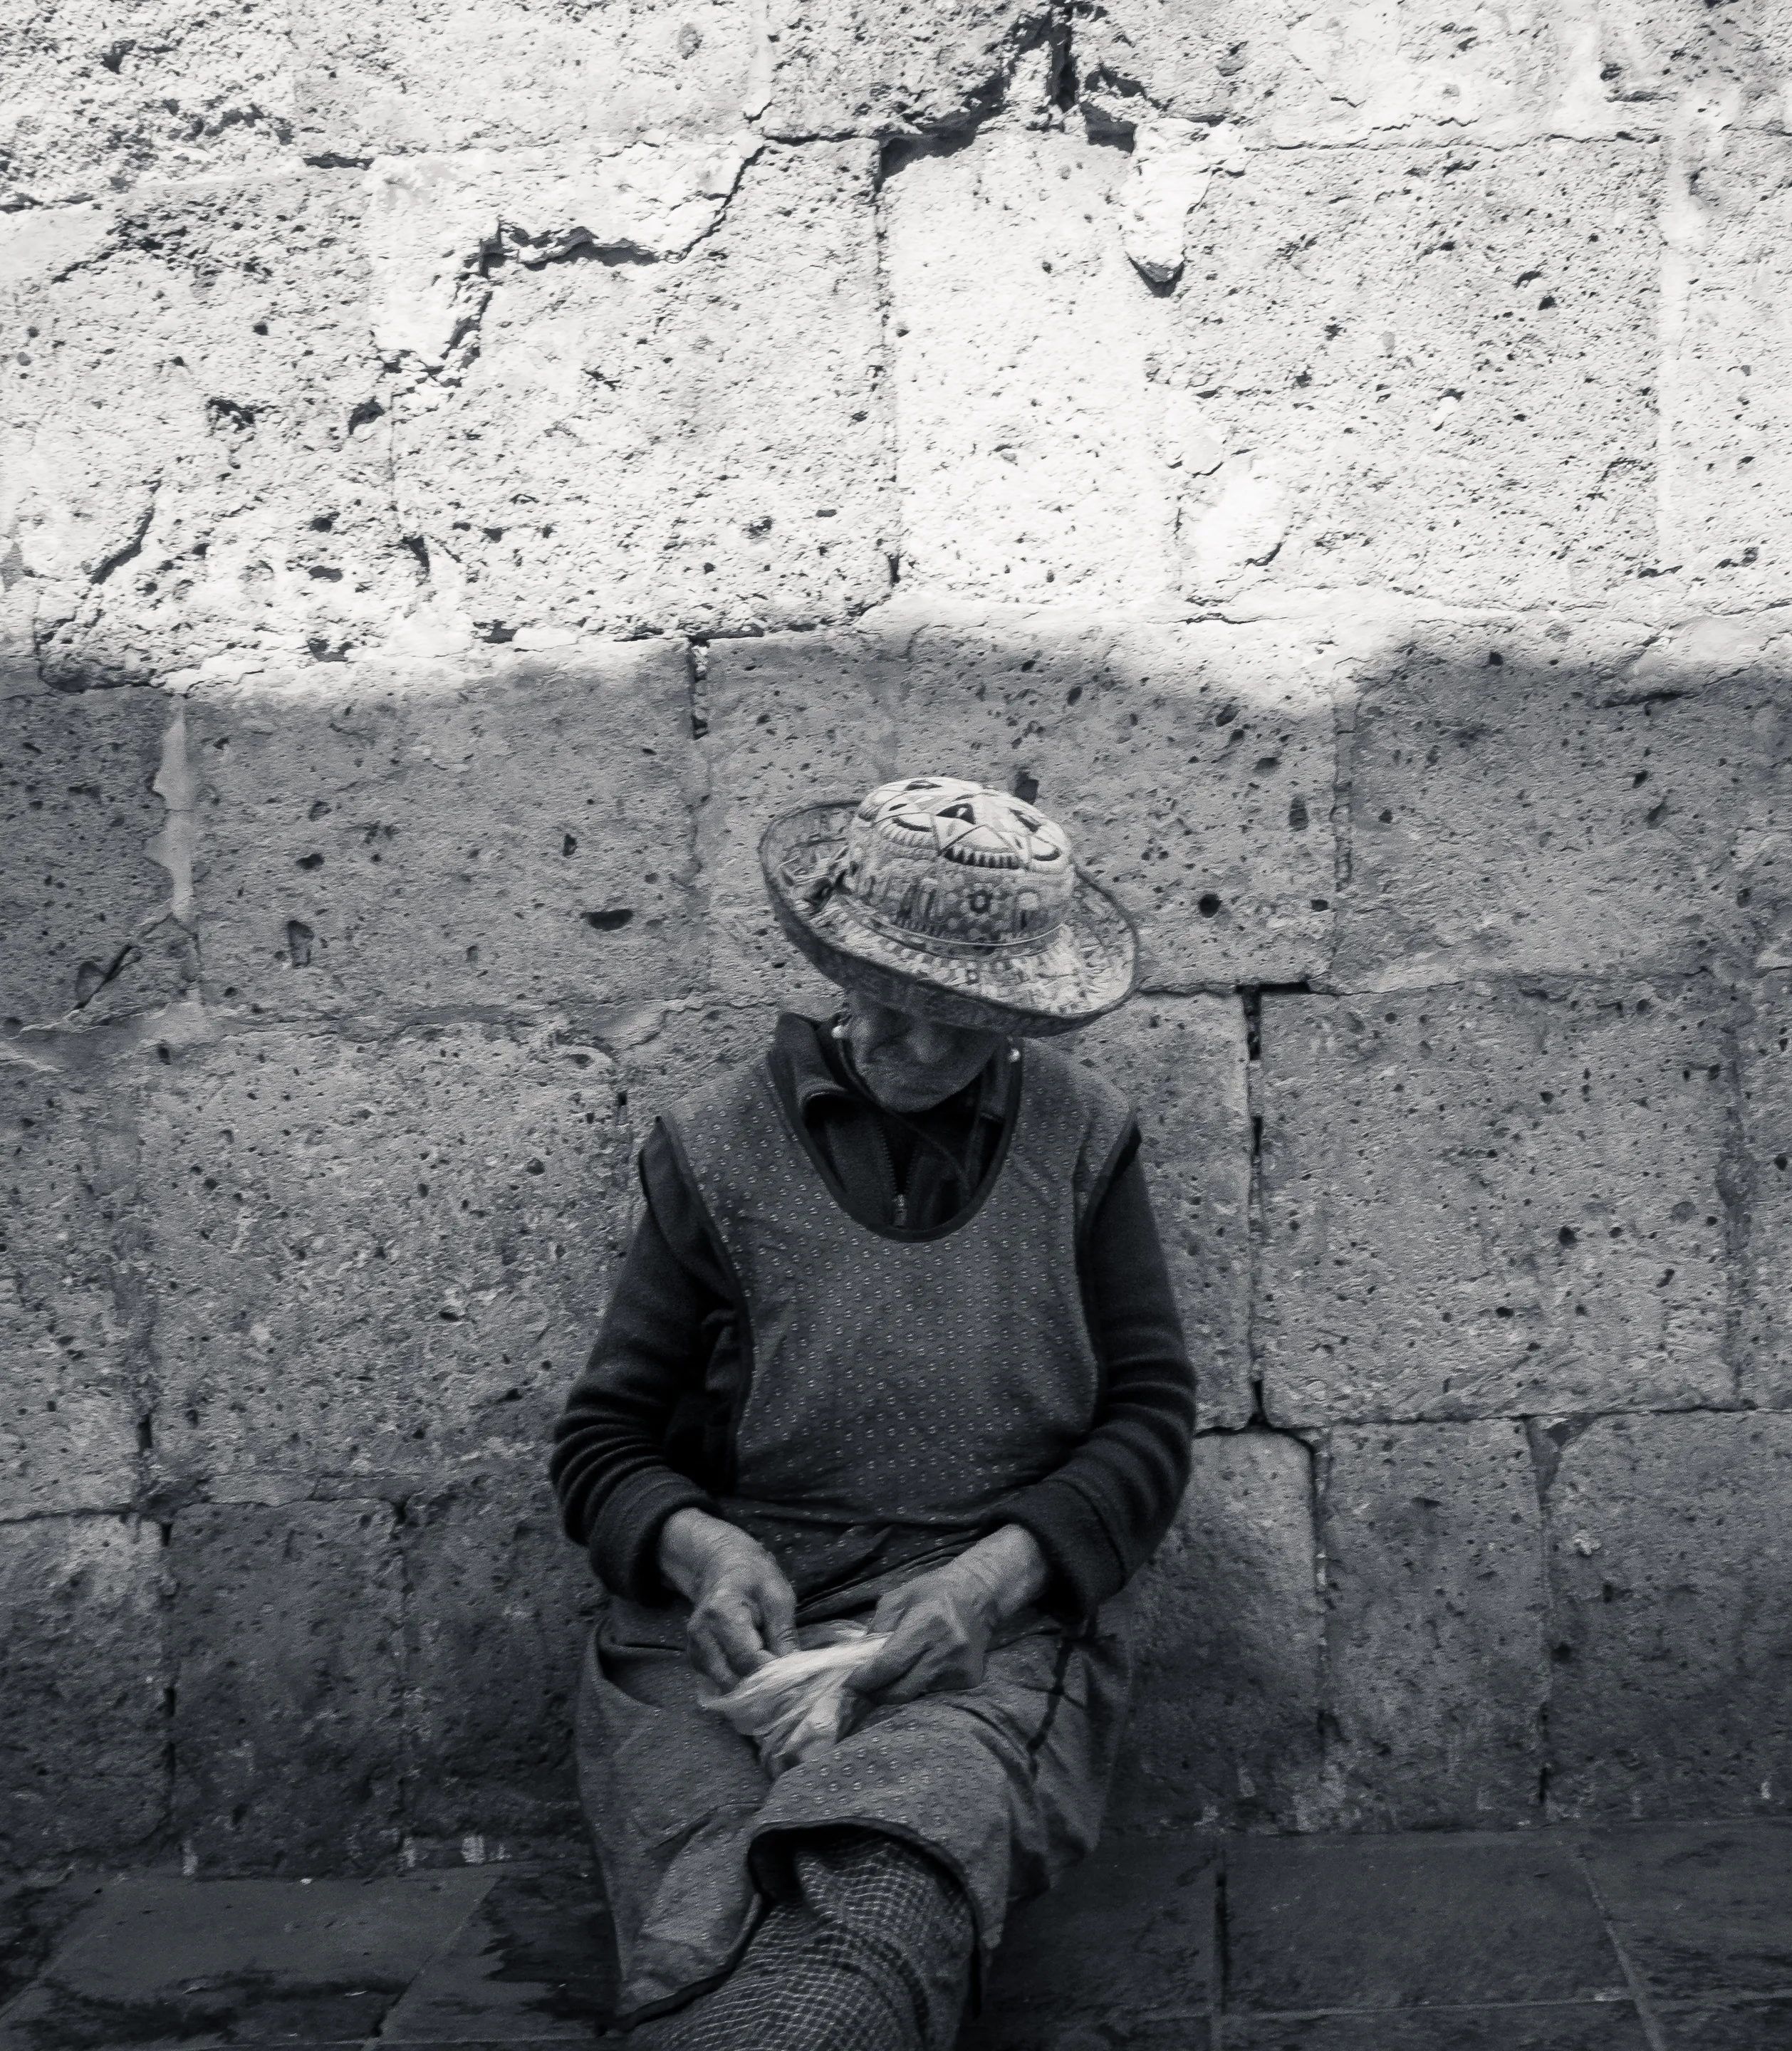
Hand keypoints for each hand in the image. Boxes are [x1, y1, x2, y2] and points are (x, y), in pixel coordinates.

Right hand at [657, 1508, 798, 1691]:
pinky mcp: (695, 1658)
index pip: (747, 1660)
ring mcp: (694, 1648)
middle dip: (761, 1689)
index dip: (773, 1676)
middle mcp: (701, 1635)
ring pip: (724, 1686)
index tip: (796, 1683)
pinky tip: (756, 1677)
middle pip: (732, 1679)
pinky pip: (718, 1683)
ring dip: (750, 1690)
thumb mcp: (778, 1596)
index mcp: (722, 1612)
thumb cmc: (754, 1575)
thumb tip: (794, 1674)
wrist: (721, 1565)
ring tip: (774, 1682)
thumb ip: (784, 1634)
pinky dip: (739, 1685)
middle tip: (788, 1689)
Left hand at [850, 1525, 1049, 1706]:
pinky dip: (920, 1684)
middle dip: (877, 1693)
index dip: (866, 1678)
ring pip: (916, 1694)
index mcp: (927, 1623)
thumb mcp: (899, 1597)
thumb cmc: (935, 1592)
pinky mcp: (969, 1680)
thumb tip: (860, 1660)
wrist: (981, 1595)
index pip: (890, 1664)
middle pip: (902, 1690)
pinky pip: (934, 1691)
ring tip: (891, 1675)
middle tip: (863, 1688)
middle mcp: (946, 1649)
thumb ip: (878, 1627)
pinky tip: (921, 1667)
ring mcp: (960, 1668)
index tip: (851, 1683)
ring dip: (898, 1689)